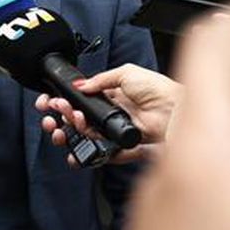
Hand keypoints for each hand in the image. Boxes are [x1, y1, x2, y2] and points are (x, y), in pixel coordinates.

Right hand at [36, 64, 181, 163]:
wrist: (177, 111)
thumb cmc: (160, 90)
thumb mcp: (127, 73)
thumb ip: (101, 80)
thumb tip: (80, 85)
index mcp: (113, 95)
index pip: (83, 100)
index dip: (66, 102)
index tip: (52, 102)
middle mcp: (114, 114)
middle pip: (81, 119)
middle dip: (63, 117)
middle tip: (56, 115)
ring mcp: (118, 132)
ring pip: (88, 137)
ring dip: (72, 133)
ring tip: (68, 126)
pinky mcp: (125, 148)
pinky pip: (105, 155)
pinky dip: (90, 156)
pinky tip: (79, 150)